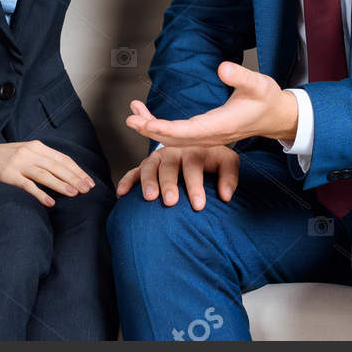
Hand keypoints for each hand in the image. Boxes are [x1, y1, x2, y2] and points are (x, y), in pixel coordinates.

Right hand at [0, 138, 95, 206]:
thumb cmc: (2, 156)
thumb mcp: (24, 152)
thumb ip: (41, 159)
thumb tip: (64, 174)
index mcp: (36, 146)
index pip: (62, 158)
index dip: (77, 170)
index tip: (89, 181)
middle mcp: (29, 152)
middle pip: (57, 166)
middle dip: (74, 178)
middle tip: (87, 189)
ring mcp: (18, 163)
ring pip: (45, 174)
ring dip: (62, 184)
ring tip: (75, 194)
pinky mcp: (7, 175)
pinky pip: (27, 185)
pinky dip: (40, 194)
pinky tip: (50, 203)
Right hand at [115, 145, 238, 210]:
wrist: (199, 145)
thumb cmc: (213, 159)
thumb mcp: (227, 162)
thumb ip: (229, 177)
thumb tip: (226, 196)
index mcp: (194, 148)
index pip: (194, 166)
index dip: (196, 186)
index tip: (199, 206)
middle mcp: (174, 151)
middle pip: (169, 165)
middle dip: (169, 184)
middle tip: (171, 202)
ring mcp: (159, 157)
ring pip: (150, 166)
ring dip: (148, 181)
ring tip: (149, 198)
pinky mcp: (148, 164)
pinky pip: (135, 171)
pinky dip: (127, 180)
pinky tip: (121, 193)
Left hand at [124, 61, 297, 147]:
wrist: (276, 116)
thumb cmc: (267, 99)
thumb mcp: (259, 84)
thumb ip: (241, 76)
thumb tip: (222, 67)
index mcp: (222, 124)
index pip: (189, 131)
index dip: (166, 129)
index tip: (147, 124)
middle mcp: (213, 135)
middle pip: (177, 139)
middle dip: (151, 130)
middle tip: (130, 120)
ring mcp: (209, 137)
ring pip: (176, 139)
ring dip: (152, 128)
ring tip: (133, 115)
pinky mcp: (206, 134)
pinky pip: (180, 135)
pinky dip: (162, 127)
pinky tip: (149, 116)